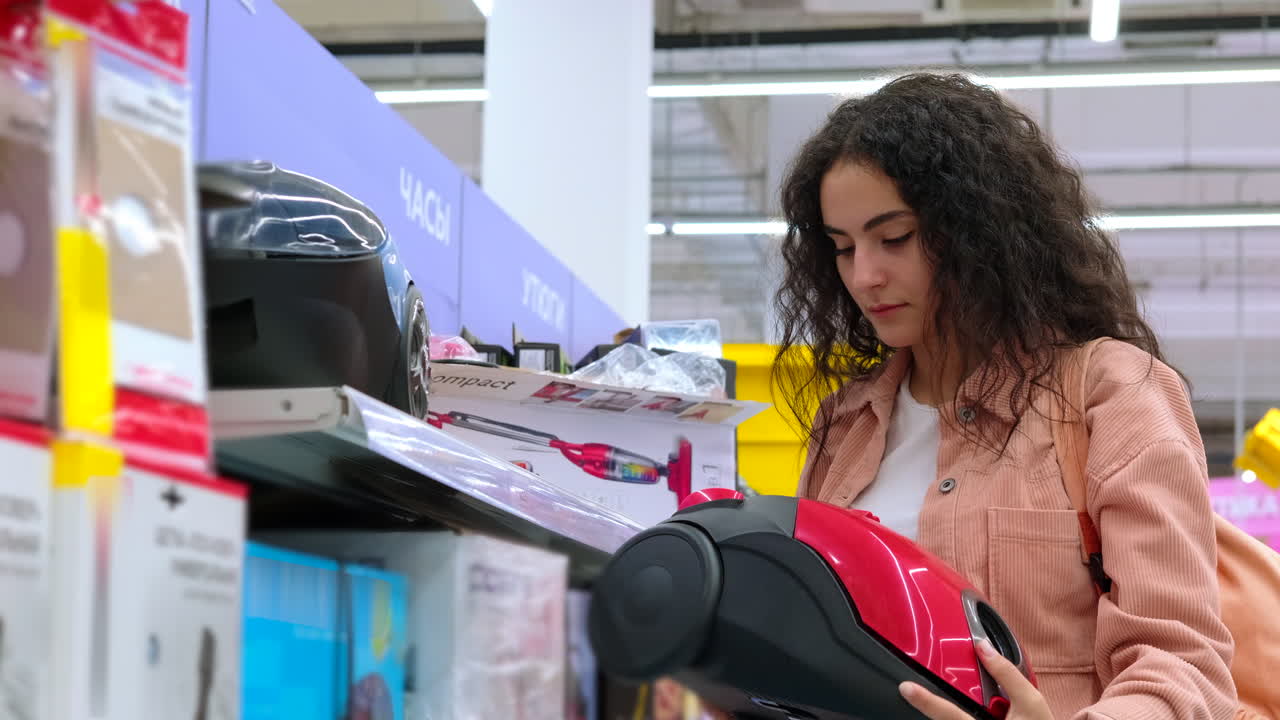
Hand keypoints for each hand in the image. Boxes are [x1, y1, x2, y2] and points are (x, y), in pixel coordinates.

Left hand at [899, 638, 1052, 719]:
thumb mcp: (1030, 701)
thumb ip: (1007, 673)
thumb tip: (983, 646)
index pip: (949, 715)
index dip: (926, 701)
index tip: (906, 688)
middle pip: (942, 719)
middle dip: (927, 703)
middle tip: (910, 689)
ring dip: (937, 709)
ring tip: (928, 694)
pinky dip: (944, 712)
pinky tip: (943, 703)